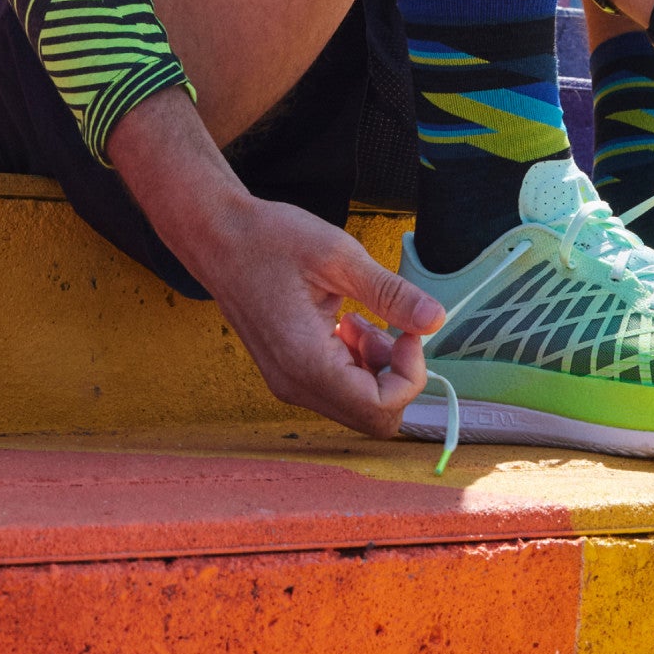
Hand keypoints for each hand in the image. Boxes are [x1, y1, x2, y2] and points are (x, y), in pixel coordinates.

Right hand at [107, 92, 445, 435]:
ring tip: (363, 317)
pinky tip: (346, 321)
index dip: (410, 374)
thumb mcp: (338, 256)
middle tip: (391, 325)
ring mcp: (289, 383)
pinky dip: (355, 362)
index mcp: (307, 362)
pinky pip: (337, 388)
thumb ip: (389, 293)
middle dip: (395, 374)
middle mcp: (296, 386)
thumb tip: (437, 319)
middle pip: (372, 416)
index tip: (408, 330)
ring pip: (356, 404)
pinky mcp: (288, 373)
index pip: (380, 408)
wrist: (216, 237)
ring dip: (375, 367)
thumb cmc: (270, 240)